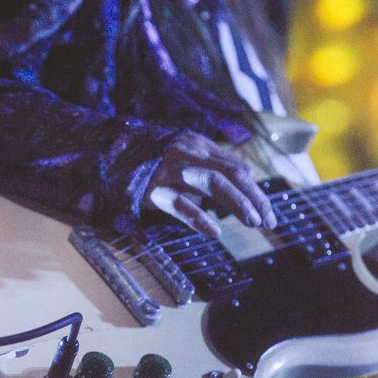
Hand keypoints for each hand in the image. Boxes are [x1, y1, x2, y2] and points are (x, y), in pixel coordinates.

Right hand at [145, 131, 276, 239]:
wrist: (109, 155)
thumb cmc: (152, 162)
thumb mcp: (184, 158)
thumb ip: (209, 169)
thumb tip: (238, 193)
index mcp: (200, 146)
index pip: (238, 169)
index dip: (256, 192)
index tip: (268, 214)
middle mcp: (189, 154)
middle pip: (233, 174)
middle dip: (255, 198)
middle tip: (268, 222)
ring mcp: (171, 171)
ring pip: (213, 182)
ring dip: (237, 202)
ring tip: (252, 222)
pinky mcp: (153, 190)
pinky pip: (179, 204)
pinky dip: (198, 218)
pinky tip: (214, 231)